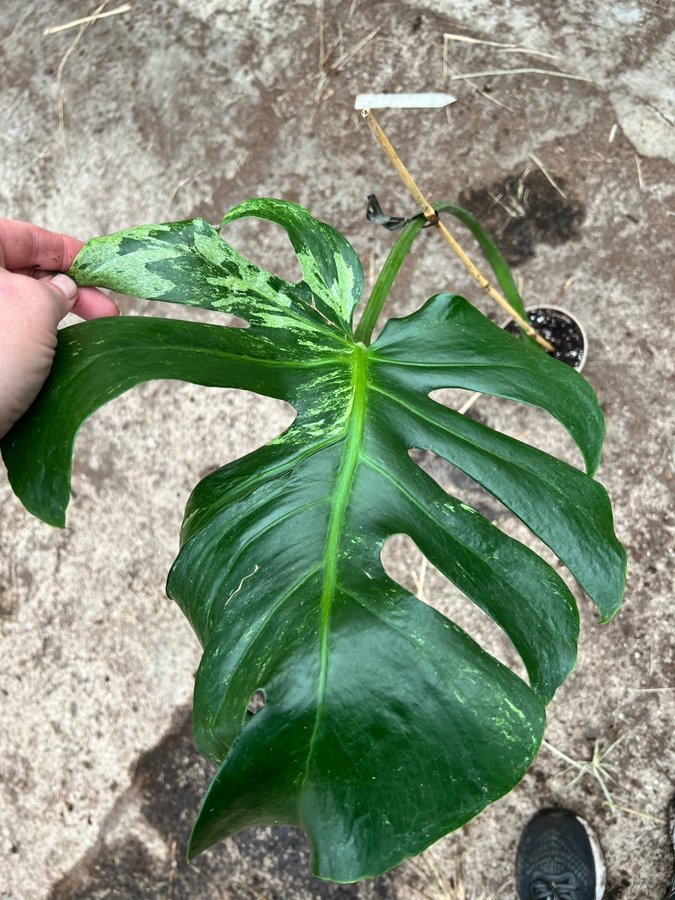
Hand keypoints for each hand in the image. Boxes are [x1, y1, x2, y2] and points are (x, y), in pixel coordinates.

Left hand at [0, 219, 118, 437]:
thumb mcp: (35, 307)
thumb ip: (55, 288)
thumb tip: (63, 287)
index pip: (24, 237)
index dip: (66, 250)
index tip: (98, 266)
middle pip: (20, 269)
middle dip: (66, 286)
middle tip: (104, 308)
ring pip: (17, 302)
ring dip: (55, 312)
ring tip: (89, 329)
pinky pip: (10, 330)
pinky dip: (37, 334)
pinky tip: (62, 347)